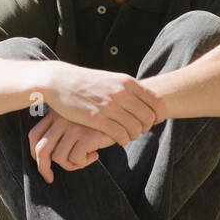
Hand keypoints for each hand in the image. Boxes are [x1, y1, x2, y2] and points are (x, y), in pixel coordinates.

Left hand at [28, 111, 116, 182]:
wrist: (124, 115)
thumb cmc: (98, 123)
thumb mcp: (76, 122)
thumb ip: (62, 132)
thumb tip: (46, 159)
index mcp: (56, 113)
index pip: (34, 136)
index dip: (34, 154)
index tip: (42, 165)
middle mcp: (62, 118)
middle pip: (42, 150)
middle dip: (43, 169)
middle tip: (50, 178)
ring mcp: (74, 126)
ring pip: (59, 158)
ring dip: (71, 165)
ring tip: (84, 159)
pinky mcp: (86, 134)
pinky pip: (76, 159)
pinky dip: (84, 163)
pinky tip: (95, 155)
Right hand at [40, 61, 166, 144]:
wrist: (59, 80)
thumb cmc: (87, 82)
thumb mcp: (112, 79)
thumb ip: (129, 89)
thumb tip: (147, 100)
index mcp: (127, 81)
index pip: (156, 102)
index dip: (159, 116)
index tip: (154, 121)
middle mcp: (121, 92)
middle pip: (148, 118)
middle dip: (146, 128)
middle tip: (138, 130)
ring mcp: (108, 105)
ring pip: (135, 128)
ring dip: (134, 136)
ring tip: (128, 136)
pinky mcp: (95, 118)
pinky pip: (119, 135)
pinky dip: (122, 140)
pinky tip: (118, 139)